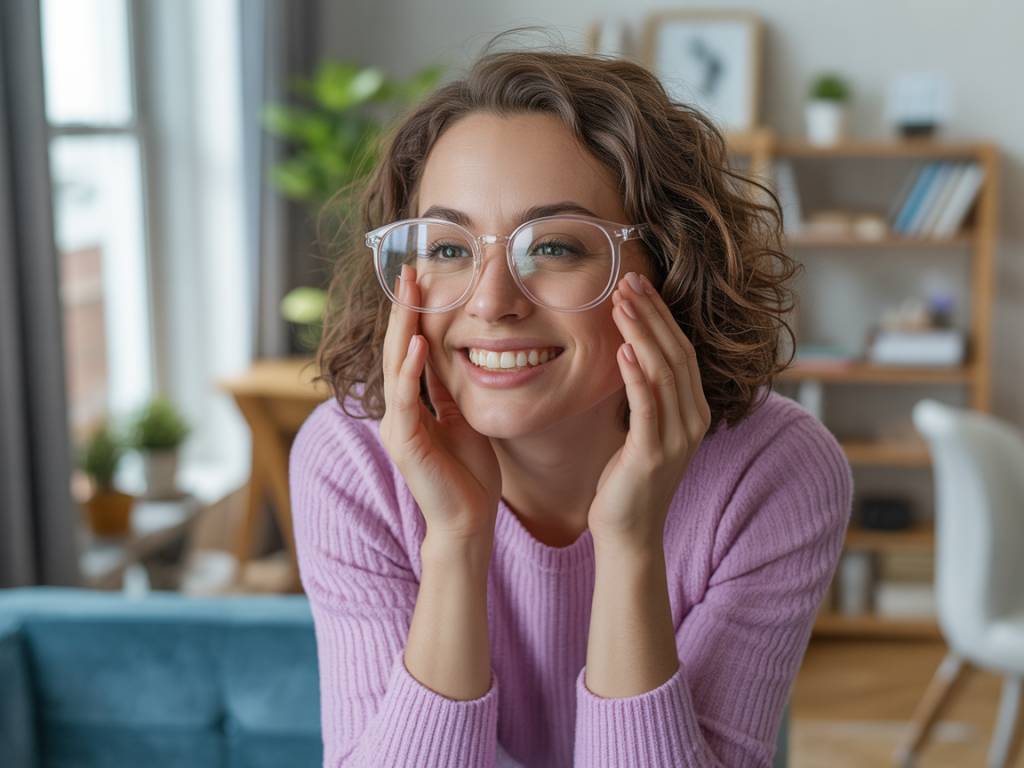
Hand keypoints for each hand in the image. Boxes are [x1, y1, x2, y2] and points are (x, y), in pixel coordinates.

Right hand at [379, 264, 501, 542]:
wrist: (468, 520)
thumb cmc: (469, 474)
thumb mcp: (462, 418)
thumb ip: (449, 390)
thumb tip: (449, 354)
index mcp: (410, 406)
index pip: (408, 349)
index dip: (412, 315)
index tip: (420, 279)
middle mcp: (396, 411)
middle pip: (396, 349)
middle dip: (403, 309)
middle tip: (408, 270)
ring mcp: (396, 426)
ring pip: (395, 365)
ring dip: (403, 326)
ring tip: (409, 291)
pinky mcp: (405, 442)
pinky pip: (406, 398)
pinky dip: (411, 369)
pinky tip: (419, 342)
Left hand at [588, 271, 711, 548]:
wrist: (628, 533)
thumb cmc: (628, 480)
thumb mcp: (642, 427)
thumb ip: (646, 393)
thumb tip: (631, 350)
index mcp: (693, 410)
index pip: (681, 351)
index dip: (661, 316)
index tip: (638, 284)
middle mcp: (693, 420)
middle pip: (676, 354)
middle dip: (651, 314)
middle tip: (627, 281)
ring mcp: (677, 438)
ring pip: (664, 373)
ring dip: (641, 334)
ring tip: (620, 304)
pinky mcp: (652, 454)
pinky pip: (647, 406)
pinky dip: (636, 375)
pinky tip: (622, 350)